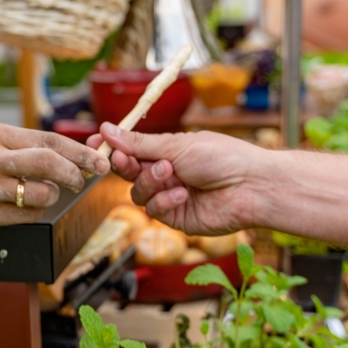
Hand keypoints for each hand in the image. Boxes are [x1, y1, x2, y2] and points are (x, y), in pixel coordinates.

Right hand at [0, 123, 110, 229]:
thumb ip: (33, 145)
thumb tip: (82, 154)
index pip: (49, 140)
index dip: (80, 152)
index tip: (100, 162)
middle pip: (46, 163)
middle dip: (73, 174)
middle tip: (81, 181)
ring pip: (40, 194)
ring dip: (53, 196)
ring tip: (46, 193)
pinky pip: (28, 216)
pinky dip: (37, 212)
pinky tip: (27, 206)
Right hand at [89, 123, 264, 234]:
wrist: (252, 186)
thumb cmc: (222, 157)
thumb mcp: (177, 145)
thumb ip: (139, 143)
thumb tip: (107, 129)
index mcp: (168, 151)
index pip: (131, 150)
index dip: (113, 148)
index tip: (95, 143)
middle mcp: (167, 174)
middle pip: (129, 172)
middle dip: (125, 165)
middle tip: (124, 160)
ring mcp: (170, 196)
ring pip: (138, 193)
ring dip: (150, 182)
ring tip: (170, 172)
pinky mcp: (177, 217)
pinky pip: (155, 210)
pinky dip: (164, 200)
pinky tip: (182, 193)